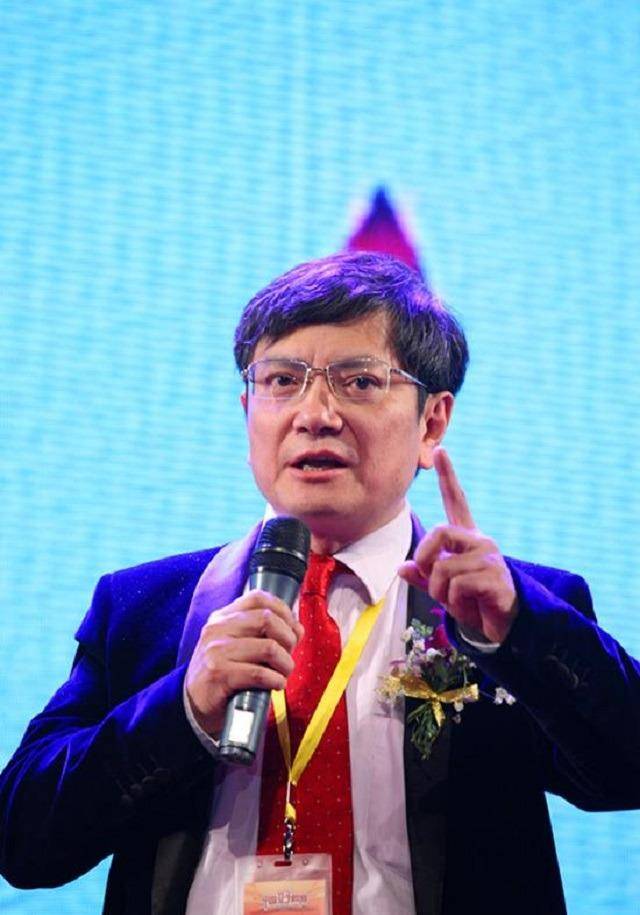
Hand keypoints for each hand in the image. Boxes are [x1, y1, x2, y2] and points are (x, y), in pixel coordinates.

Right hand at [184, 590, 302, 735]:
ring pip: (269, 647)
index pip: (258, 598)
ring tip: (284, 673)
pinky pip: (259, 673)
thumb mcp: (235, 644)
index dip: (283, 611)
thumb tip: (298, 628)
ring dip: (285, 663)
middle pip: (267, 619)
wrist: (193, 704)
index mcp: (222, 617)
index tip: (293, 630)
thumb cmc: (223, 673)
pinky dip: (276, 680)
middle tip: (289, 655)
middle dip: (288, 638)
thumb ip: (261, 632)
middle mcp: (217, 628)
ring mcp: (216, 651)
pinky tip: (276, 685)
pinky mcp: (219, 675)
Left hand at [399, 448, 517, 643]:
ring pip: (443, 568)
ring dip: (439, 592)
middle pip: (439, 533)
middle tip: (427, 579)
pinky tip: (472, 606)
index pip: (457, 501)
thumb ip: (422, 577)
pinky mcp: (495, 577)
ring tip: (456, 602)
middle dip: (424, 558)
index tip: (440, 451)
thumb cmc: (473, 605)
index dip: (448, 476)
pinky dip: (454, 602)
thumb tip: (402, 568)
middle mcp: (480, 541)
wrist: (502, 628)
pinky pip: (457, 586)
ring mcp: (489, 558)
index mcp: (466, 539)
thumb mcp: (442, 590)